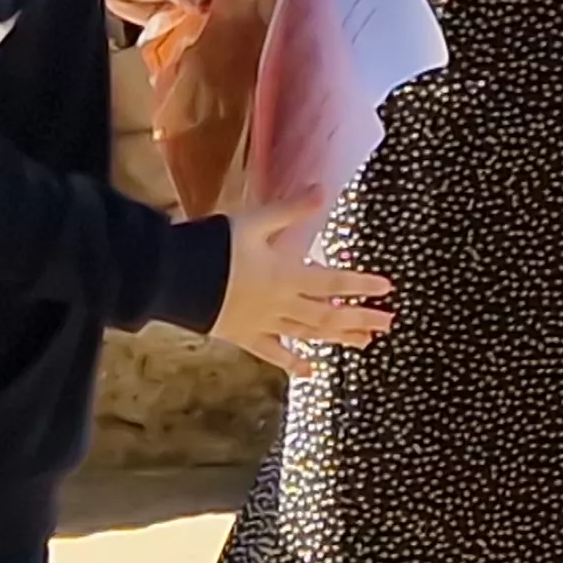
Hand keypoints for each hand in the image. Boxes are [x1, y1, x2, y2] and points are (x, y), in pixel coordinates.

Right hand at [212, 187, 394, 378]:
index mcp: (286, 274)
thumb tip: (324, 190)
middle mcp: (280, 303)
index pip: (334, 282)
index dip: (361, 286)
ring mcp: (263, 323)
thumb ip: (291, 209)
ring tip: (364, 344)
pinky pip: (272, 353)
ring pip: (307, 334)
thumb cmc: (214, 246)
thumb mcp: (255, 221)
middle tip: (387, 324)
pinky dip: (292, 362)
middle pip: (328, 314)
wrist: (175, 279)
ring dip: (337, 338)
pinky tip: (309, 371)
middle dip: (359, 318)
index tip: (387, 289)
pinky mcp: (243, 335)